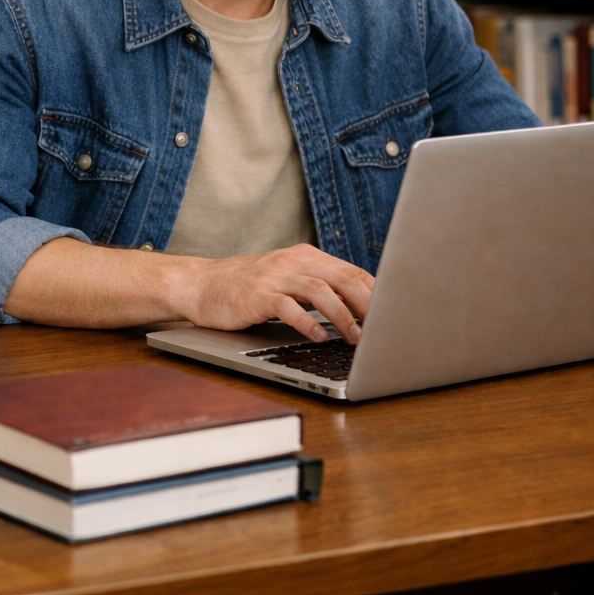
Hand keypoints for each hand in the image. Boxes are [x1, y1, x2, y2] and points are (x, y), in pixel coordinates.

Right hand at [173, 243, 372, 343]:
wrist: (200, 285)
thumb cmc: (247, 289)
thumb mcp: (287, 282)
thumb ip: (318, 289)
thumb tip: (361, 312)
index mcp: (306, 256)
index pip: (352, 271)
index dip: (377, 294)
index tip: (394, 317)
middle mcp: (292, 261)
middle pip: (343, 278)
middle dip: (369, 305)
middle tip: (385, 329)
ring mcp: (273, 276)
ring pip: (319, 291)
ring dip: (343, 316)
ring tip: (356, 338)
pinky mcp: (255, 294)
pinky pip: (287, 307)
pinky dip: (306, 323)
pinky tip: (318, 337)